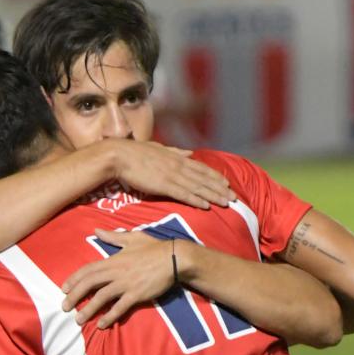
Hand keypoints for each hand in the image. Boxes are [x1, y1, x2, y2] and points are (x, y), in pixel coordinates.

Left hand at [61, 229, 183, 328]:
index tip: (64, 289)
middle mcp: (116, 272)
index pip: (88, 269)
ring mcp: (126, 284)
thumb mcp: (132, 238)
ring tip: (78, 320)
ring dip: (88, 309)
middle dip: (75, 296)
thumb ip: (112, 237)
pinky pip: (120, 307)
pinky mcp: (137, 294)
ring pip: (102, 297)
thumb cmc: (154, 247)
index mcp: (113, 259)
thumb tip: (96, 230)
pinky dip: (109, 316)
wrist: (175, 258)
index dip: (74, 279)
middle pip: (90, 284)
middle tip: (64, 307)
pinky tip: (101, 324)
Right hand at [108, 140, 234, 209]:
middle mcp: (178, 166)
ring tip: (227, 203)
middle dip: (221, 189)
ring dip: (213, 196)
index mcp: (177, 157)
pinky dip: (196, 200)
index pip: (201, 168)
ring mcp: (172, 176)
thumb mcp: (158, 148)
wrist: (119, 156)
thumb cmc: (134, 152)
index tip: (227, 183)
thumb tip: (189, 152)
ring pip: (198, 187)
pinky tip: (206, 206)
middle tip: (234, 198)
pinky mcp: (163, 185)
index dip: (216, 176)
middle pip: (204, 179)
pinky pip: (183, 194)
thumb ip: (175, 151)